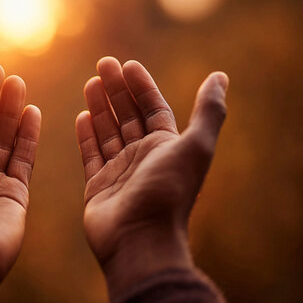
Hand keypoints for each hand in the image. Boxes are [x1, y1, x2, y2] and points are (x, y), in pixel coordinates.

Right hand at [76, 57, 227, 297]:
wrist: (141, 238)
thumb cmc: (169, 192)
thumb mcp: (195, 146)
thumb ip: (209, 111)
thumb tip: (220, 76)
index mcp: (167, 147)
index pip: (153, 108)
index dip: (142, 86)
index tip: (128, 64)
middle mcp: (144, 157)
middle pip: (128, 116)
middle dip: (117, 90)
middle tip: (103, 63)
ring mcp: (120, 172)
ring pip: (108, 132)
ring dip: (100, 107)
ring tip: (90, 83)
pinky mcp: (98, 186)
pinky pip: (91, 154)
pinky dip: (87, 135)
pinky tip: (81, 115)